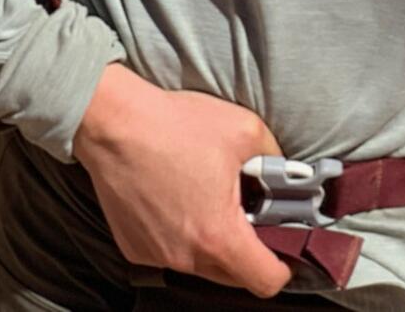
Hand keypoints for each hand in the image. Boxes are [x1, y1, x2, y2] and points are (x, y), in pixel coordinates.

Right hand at [72, 64, 292, 297]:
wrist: (115, 123)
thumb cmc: (177, 125)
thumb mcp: (246, 130)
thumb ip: (276, 159)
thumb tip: (289, 174)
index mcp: (218, 236)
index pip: (264, 281)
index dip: (282, 267)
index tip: (285, 247)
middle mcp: (186, 257)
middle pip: (233, 276)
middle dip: (249, 252)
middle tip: (253, 214)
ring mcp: (156, 256)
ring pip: (201, 265)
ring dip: (214, 243)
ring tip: (213, 198)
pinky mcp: (134, 247)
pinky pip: (172, 252)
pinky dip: (183, 236)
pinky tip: (181, 198)